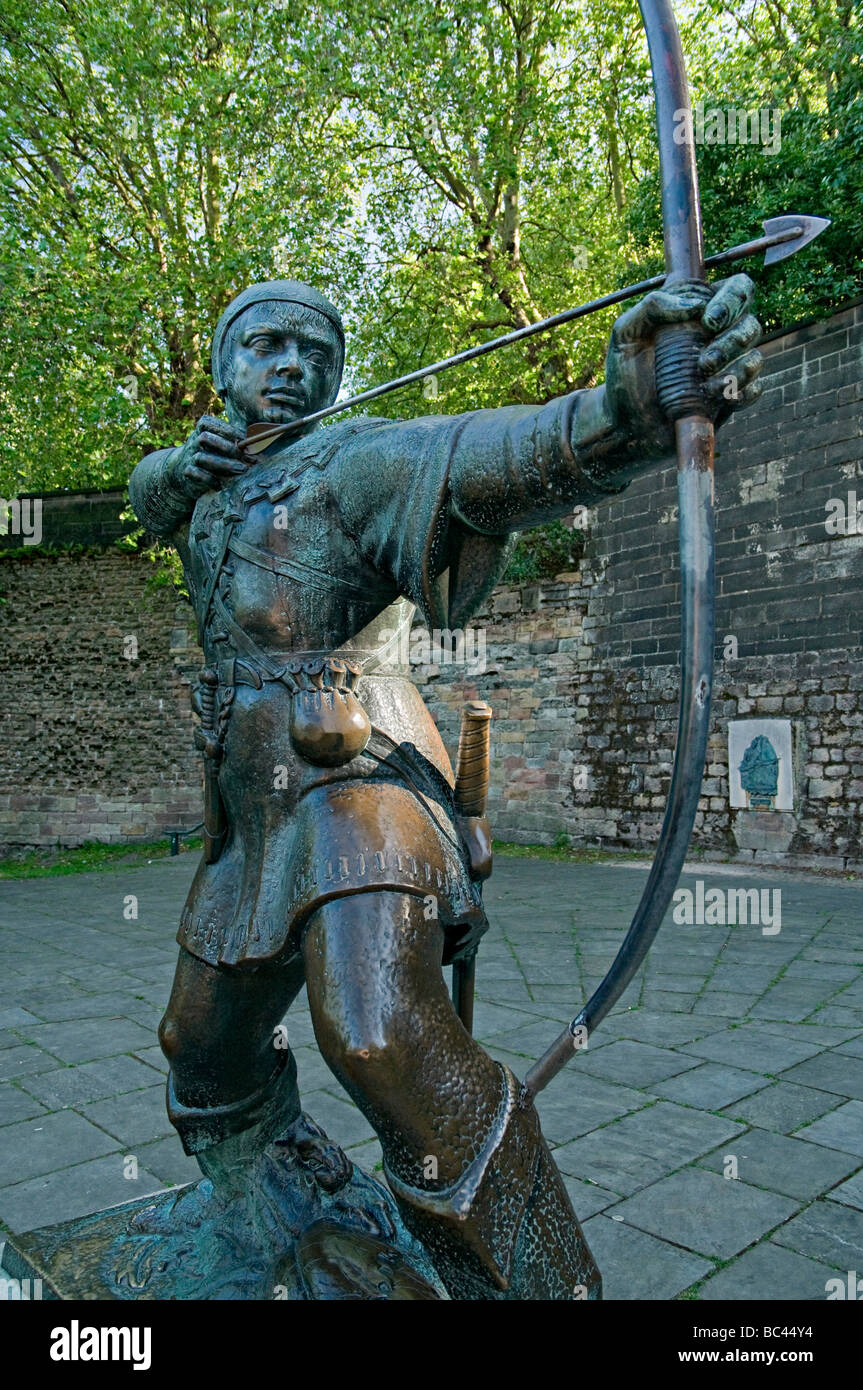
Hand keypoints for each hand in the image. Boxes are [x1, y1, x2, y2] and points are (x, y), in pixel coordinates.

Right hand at [172, 415, 247, 497]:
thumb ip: (234, 439)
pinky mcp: (186, 472)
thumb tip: (262, 438)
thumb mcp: (218, 442)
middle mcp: (193, 441)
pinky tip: (221, 485)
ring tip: (242, 470)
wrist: (180, 469)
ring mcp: (188, 457)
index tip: (247, 439)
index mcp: (201, 429)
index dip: (229, 430)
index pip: (210, 423)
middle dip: (227, 446)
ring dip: (224, 464)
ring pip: (202, 457)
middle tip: (247, 456)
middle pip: (205, 438)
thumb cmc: (210, 453)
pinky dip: (208, 479)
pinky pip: (194, 474)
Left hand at [604, 274, 762, 458]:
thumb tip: (695, 304)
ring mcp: (726, 368)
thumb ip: (651, 307)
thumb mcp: (626, 334)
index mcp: (698, 312)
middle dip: (734, 340)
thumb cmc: (624, 376)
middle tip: (704, 362)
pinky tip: (718, 398)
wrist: (625, 426)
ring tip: (706, 384)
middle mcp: (717, 337)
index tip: (708, 321)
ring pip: (756, 358)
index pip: (737, 288)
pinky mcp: (729, 398)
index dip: (733, 299)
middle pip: (751, 324)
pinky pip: (754, 390)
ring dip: (739, 370)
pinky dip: (742, 392)